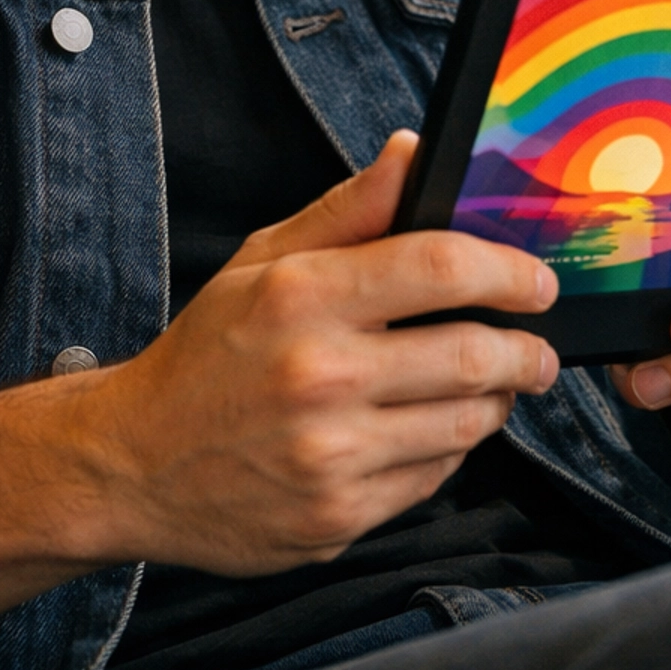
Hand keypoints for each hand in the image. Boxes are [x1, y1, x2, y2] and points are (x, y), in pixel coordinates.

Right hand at [80, 132, 559, 574]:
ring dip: (495, 402)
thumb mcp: (262, 261)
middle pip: (471, 355)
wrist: (132, 463)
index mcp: (300, 297)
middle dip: (526, 350)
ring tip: (493, 386)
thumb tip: (412, 152)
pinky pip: (432, 478)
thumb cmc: (207, 354)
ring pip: (466, 423)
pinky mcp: (337, 518)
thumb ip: (348, 209)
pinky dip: (447, 450)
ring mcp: (329, 455)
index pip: (439, 267)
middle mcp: (317, 376)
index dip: (507, 271)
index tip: (537, 281)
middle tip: (538, 347)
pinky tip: (428, 429)